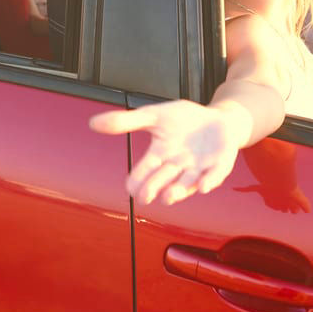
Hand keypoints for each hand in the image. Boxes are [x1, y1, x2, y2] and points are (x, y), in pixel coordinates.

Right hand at [90, 99, 251, 204]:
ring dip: (179, 190)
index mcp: (161, 155)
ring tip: (169, 195)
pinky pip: (215, 175)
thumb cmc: (184, 120)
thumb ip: (126, 121)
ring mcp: (199, 167)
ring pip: (187, 183)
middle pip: (163, 180)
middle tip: (145, 196)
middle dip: (154, 188)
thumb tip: (93, 123)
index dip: (138, 179)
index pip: (145, 170)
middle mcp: (178, 166)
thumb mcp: (154, 115)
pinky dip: (210, 180)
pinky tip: (204, 186)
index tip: (130, 188)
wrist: (219, 119)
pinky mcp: (220, 164)